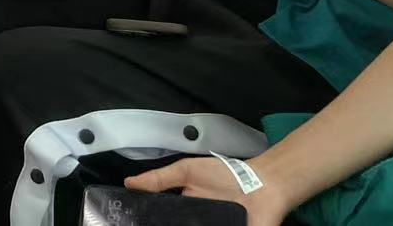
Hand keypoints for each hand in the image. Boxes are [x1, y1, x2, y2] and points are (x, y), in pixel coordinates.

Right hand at [125, 158, 289, 225]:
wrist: (263, 186)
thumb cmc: (225, 176)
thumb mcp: (187, 171)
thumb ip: (159, 178)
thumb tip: (128, 183)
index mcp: (184, 209)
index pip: (161, 219)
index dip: (147, 220)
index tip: (130, 220)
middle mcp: (195, 224)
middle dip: (160, 225)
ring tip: (183, 225)